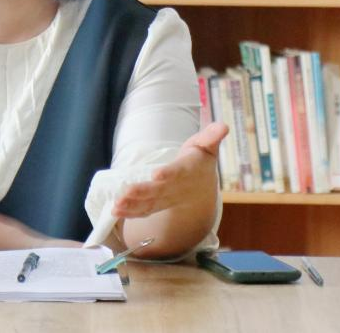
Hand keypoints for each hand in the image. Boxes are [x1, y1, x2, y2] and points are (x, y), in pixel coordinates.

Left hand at [111, 122, 227, 219]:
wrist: (202, 189)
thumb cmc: (201, 161)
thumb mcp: (208, 145)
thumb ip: (212, 136)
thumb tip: (224, 126)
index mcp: (187, 170)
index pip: (178, 172)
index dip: (168, 173)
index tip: (157, 175)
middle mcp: (175, 187)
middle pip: (159, 191)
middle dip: (142, 192)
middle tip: (126, 192)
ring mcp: (165, 198)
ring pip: (149, 204)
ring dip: (132, 205)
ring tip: (116, 206)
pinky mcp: (156, 204)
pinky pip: (143, 210)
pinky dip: (130, 212)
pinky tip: (115, 211)